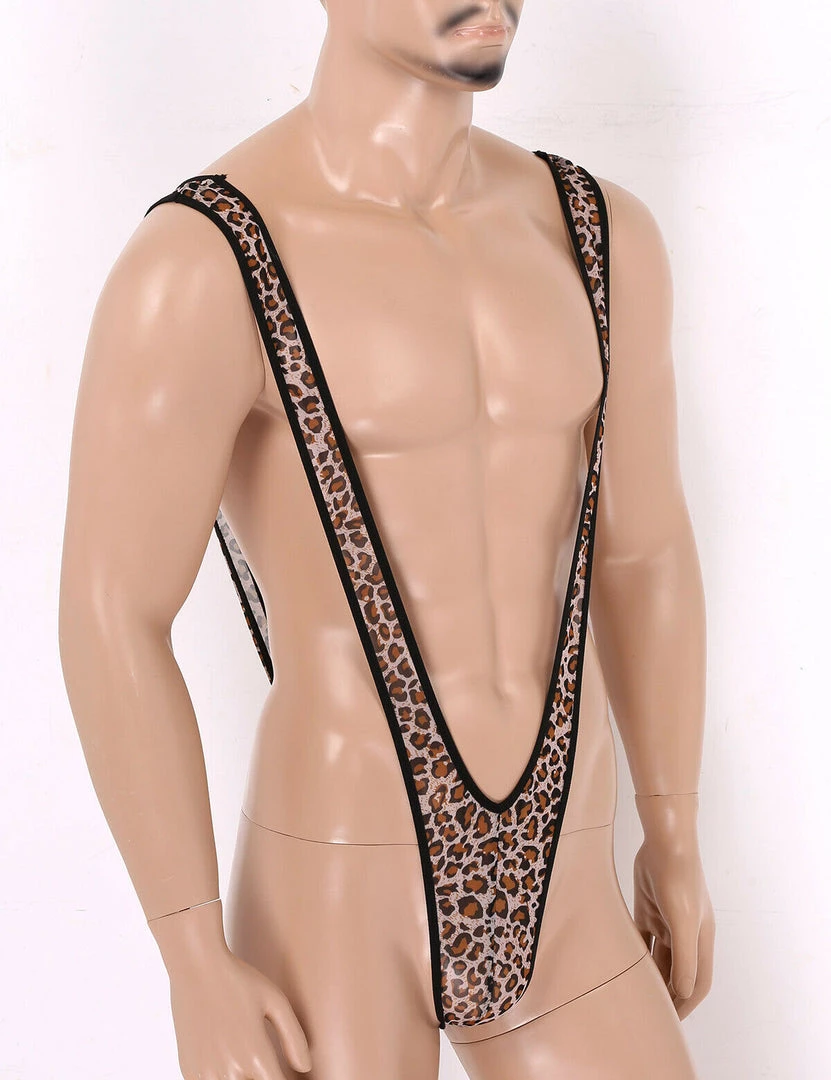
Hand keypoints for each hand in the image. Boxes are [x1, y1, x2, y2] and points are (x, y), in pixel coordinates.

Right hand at [167, 945, 311, 1078]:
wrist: (196, 967)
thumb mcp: (275, 1001)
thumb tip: (305, 1068)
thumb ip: (294, 1038)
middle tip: (263, 1062)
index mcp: (256, 1055)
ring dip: (242, 1079)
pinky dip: (221, 1076)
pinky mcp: (188, 1071)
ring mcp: (206, 1073)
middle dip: (262, 1078)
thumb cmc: (239, 980)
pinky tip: (226, 1059)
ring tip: (246, 1059)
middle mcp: (230, 1070)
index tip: (286, 1073)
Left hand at [633, 831, 714, 1019]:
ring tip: (631, 992)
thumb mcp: (684, 922)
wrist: (665, 843)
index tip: (671, 1021)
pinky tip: (620, 964)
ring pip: (658, 956)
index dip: (687, 1002)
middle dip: (666, 992)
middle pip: (677, 972)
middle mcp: (685, 934)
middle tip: (646, 1012)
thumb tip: (686, 993)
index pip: (698, 981)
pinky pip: (641, 938)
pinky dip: (633, 952)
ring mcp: (666, 921)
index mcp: (701, 940)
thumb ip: (685, 958)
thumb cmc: (680, 881)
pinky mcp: (647, 908)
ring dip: (649, 973)